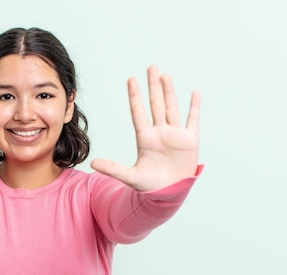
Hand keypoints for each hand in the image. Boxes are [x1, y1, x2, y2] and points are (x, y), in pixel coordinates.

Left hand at [90, 65, 199, 190]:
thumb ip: (112, 169)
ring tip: (165, 75)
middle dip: (153, 87)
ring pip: (172, 108)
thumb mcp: (130, 176)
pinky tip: (194, 93)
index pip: (138, 112)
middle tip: (151, 67)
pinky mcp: (190, 140)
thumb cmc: (150, 186)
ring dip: (169, 91)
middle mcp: (160, 132)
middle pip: (155, 105)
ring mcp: (175, 135)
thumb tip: (92, 163)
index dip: (135, 96)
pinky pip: (192, 120)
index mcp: (145, 138)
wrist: (169, 194)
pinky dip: (194, 107)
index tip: (131, 79)